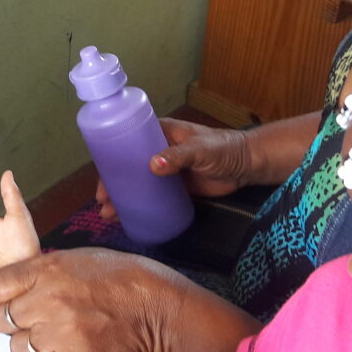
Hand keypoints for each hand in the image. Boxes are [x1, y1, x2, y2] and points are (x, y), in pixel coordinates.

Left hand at [0, 248, 178, 351]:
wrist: (153, 307)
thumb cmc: (117, 279)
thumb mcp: (73, 260)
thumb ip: (38, 273)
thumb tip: (10, 288)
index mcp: (45, 270)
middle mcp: (48, 300)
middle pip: (1, 320)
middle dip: (10, 321)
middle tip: (27, 320)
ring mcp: (59, 333)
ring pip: (17, 348)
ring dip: (28, 345)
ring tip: (49, 337)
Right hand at [95, 118, 252, 219]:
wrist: (248, 165)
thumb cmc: (224, 148)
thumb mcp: (200, 149)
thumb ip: (179, 156)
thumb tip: (153, 166)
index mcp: (159, 133)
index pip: (127, 144)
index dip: (111, 161)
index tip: (103, 179)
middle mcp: (157, 150)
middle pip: (128, 168)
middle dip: (113, 185)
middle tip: (104, 204)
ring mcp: (166, 171)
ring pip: (138, 184)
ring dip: (123, 198)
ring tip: (110, 215)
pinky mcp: (175, 188)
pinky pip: (153, 197)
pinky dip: (140, 206)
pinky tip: (130, 218)